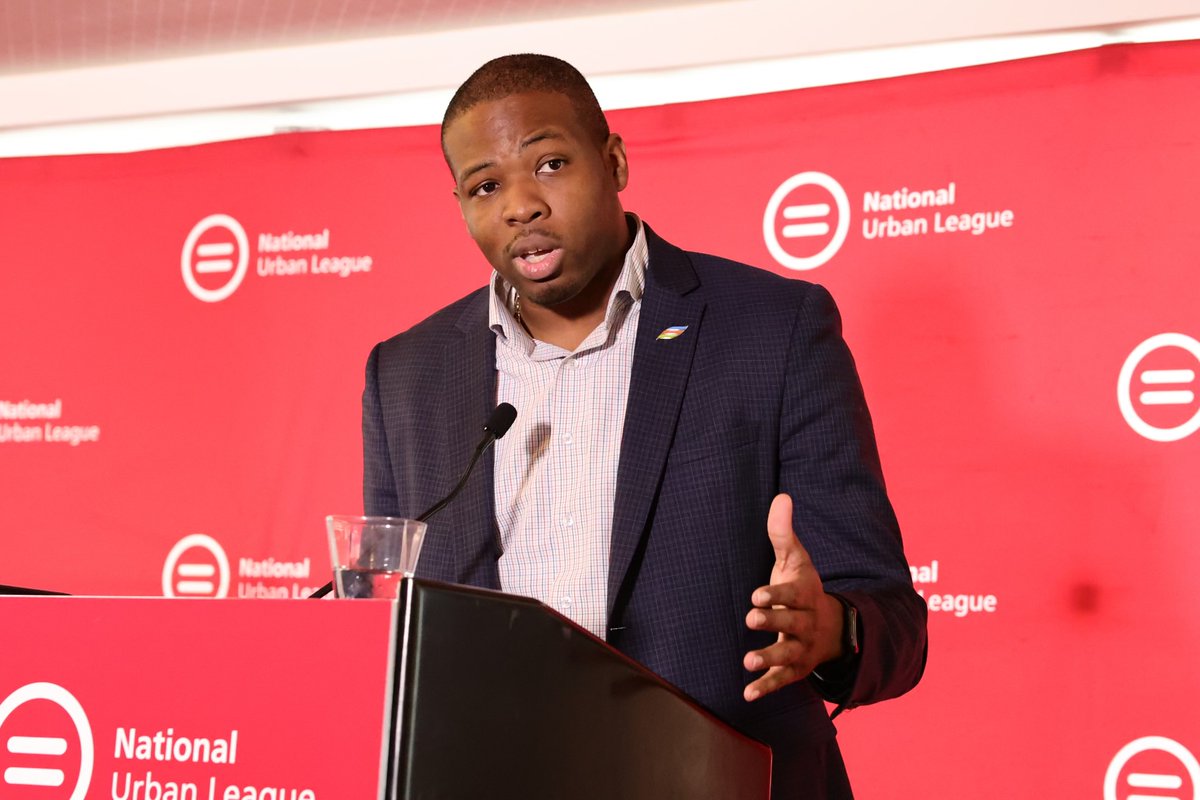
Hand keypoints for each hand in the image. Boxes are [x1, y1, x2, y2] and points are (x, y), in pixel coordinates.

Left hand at [743, 493, 844, 700]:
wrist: (830, 626)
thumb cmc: (803, 588)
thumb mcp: (796, 560)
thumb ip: (783, 532)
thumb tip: (782, 496)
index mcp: (806, 595)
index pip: (792, 594)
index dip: (776, 595)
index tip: (756, 595)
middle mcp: (806, 623)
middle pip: (792, 623)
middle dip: (773, 622)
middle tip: (751, 618)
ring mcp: (802, 648)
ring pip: (788, 654)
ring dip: (769, 658)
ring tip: (747, 661)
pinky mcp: (795, 669)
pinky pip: (782, 679)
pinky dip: (766, 687)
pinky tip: (747, 693)